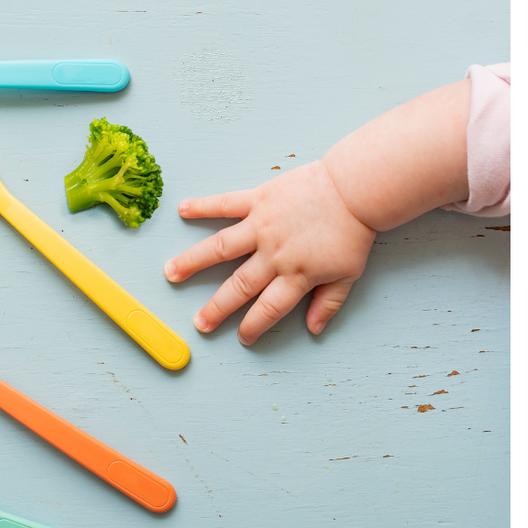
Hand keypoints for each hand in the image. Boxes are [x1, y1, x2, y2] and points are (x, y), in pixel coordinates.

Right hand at [164, 160, 375, 343]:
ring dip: (193, 262)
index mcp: (296, 275)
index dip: (253, 326)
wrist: (356, 189)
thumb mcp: (348, 274)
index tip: (242, 338)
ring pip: (220, 248)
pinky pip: (226, 204)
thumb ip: (329, 303)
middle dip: (216, 308)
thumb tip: (313, 329)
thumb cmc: (354, 231)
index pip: (269, 308)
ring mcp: (262, 226)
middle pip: (239, 286)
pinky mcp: (259, 199)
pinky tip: (182, 210)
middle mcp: (274, 254)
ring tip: (171, 273)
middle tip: (199, 323)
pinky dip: (203, 206)